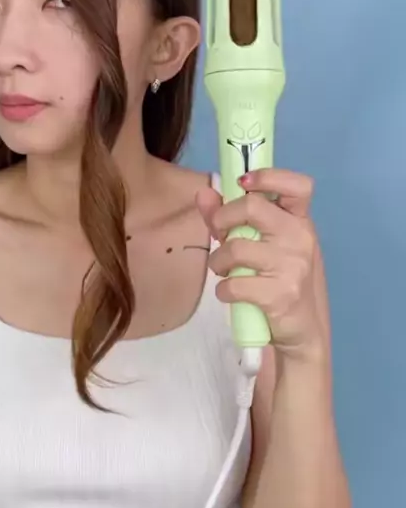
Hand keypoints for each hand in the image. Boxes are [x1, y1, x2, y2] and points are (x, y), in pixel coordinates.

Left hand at [196, 169, 324, 359]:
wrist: (303, 332)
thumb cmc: (281, 280)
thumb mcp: (265, 246)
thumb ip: (232, 218)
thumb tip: (203, 192)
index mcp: (300, 221)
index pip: (298, 185)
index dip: (268, 176)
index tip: (242, 184)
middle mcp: (300, 238)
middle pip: (251, 207)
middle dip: (222, 219)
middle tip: (220, 236)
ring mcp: (292, 266)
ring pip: (235, 248)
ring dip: (218, 262)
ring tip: (223, 271)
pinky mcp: (280, 294)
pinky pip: (233, 284)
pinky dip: (223, 290)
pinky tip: (231, 293)